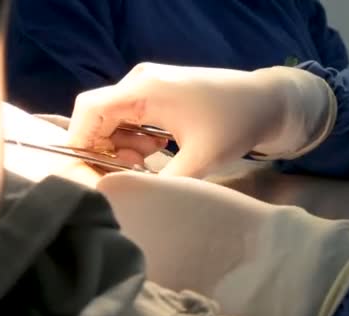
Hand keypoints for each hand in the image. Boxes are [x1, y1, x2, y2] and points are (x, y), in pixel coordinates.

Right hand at [69, 62, 335, 177]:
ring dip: (125, 144)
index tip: (89, 173)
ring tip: (153, 159)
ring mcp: (150, 84)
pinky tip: (159, 149)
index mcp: (144, 89)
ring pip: (116, 119)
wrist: (267, 101)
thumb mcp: (200, 160)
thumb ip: (161, 182)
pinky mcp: (160, 91)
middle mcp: (140, 81)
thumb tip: (130, 200)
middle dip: (108, 148)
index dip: (80, 141)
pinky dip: (138, 136)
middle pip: (100, 117)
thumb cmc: (235, 123)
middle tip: (135, 170)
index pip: (90, 111)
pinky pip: (133, 116)